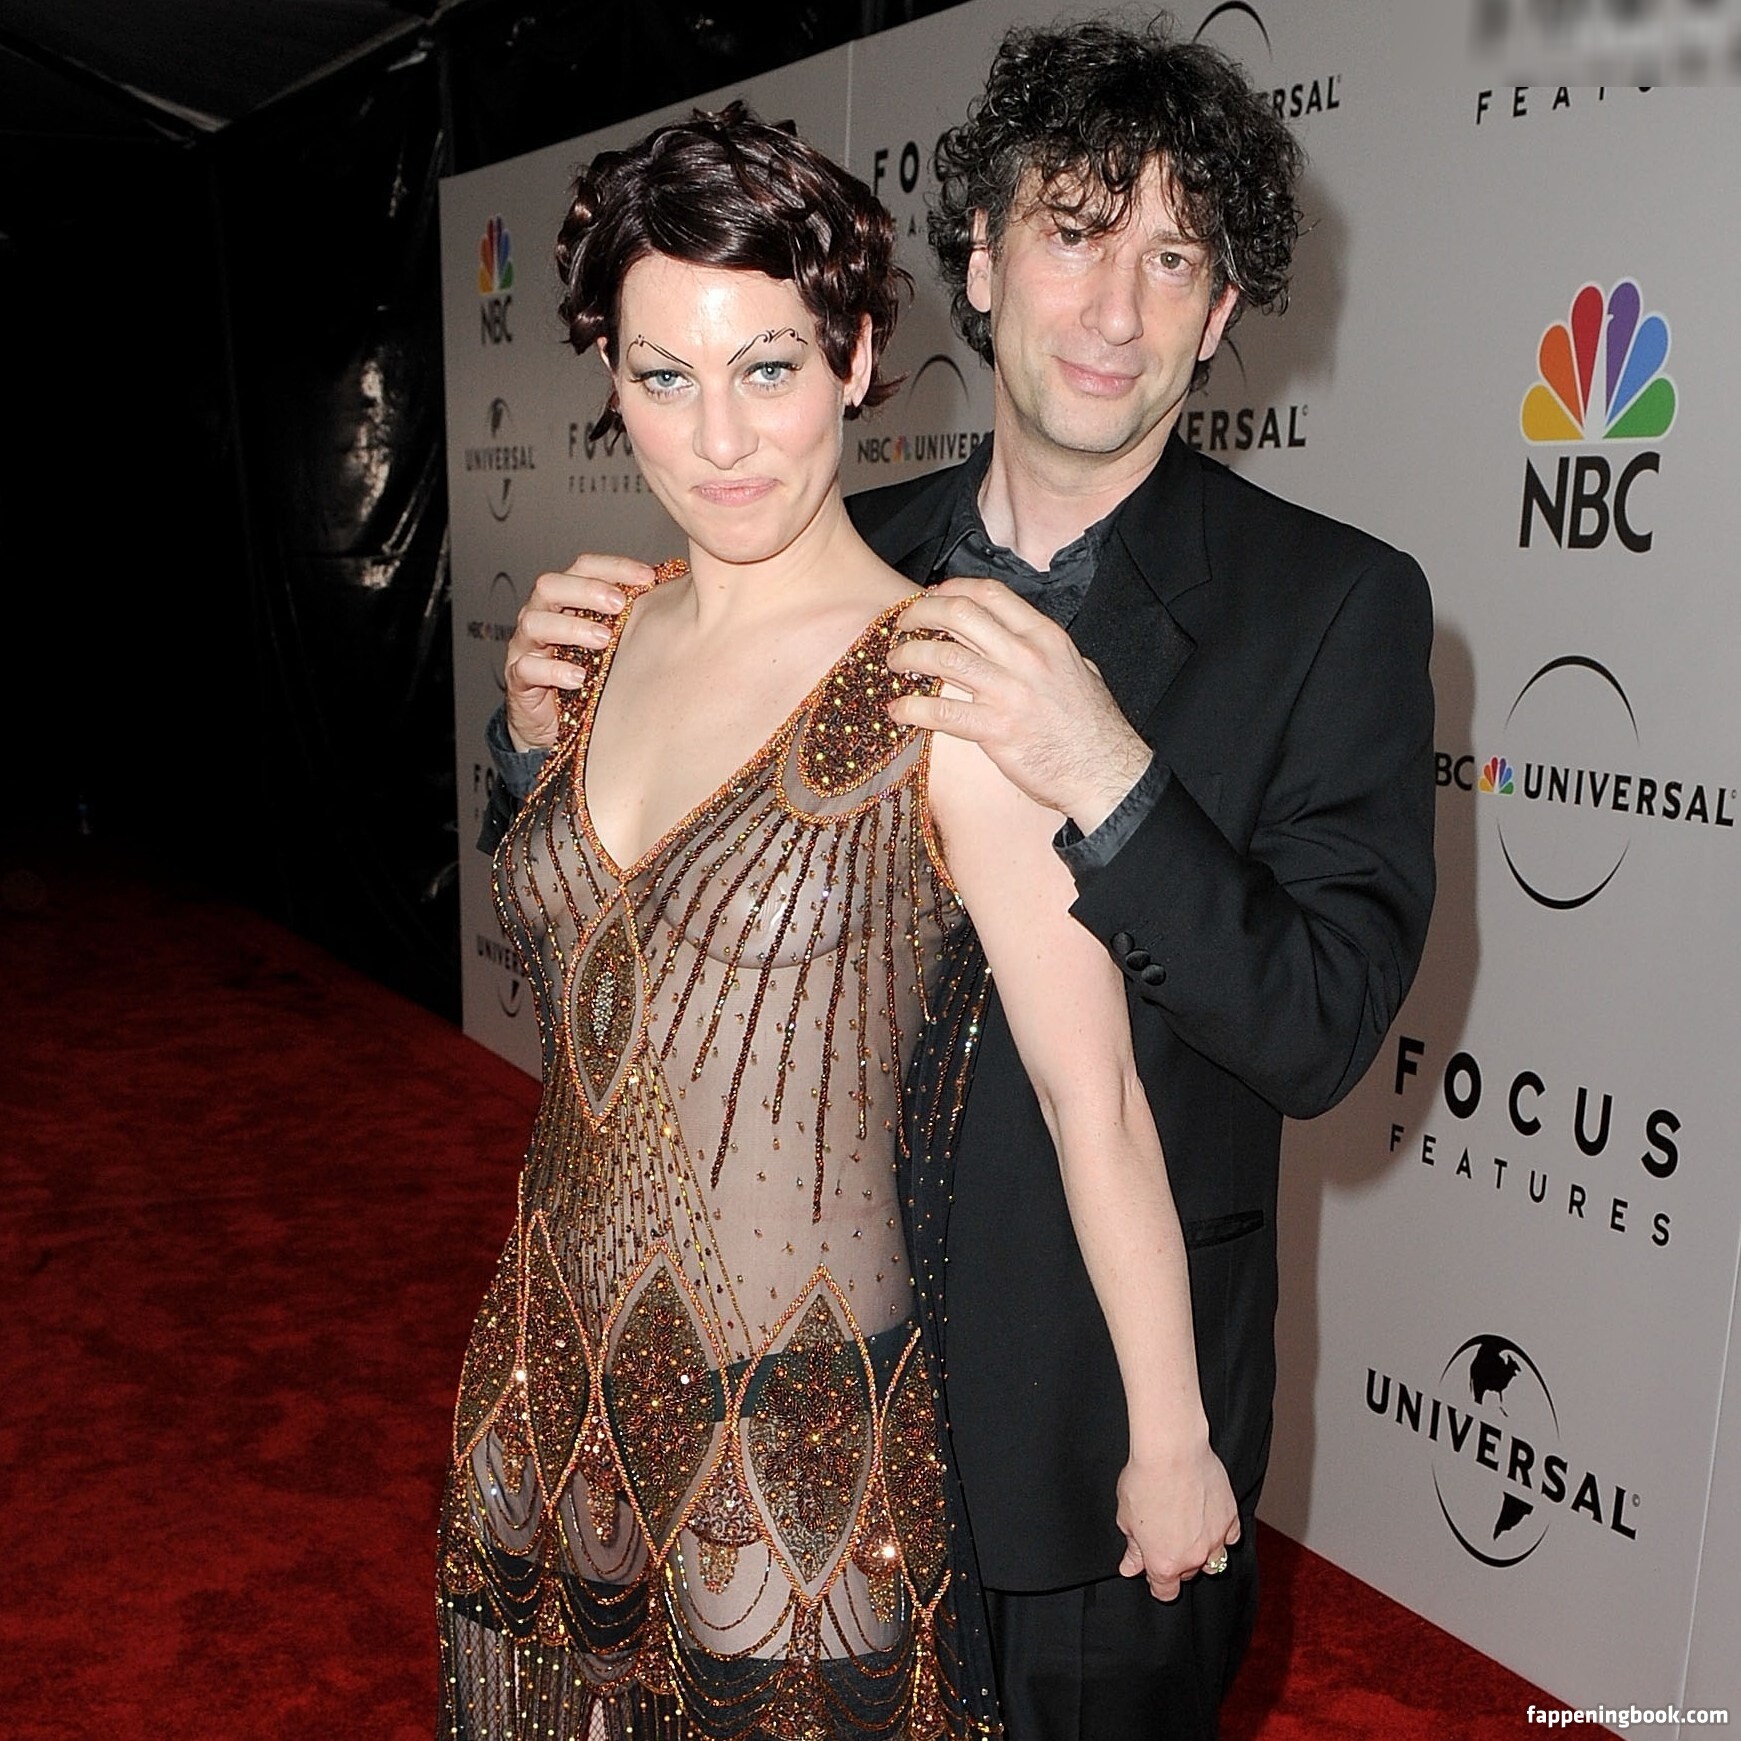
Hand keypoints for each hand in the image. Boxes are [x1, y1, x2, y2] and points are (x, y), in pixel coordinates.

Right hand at [503, 555, 649, 750]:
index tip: (647, 577)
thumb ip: (634, 616)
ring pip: (535, 623)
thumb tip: (679, 591)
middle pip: (550, 586)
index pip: (582, 567)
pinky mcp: (519, 679)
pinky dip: (554, 671)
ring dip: (572, 628)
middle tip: (619, 604)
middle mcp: (542, 615)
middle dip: (587, 591)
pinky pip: (526, 668)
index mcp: (566, 599)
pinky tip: (580, 677)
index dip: (614, 567)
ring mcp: (526, 646)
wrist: (556, 722)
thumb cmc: (591, 674)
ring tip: (604, 640)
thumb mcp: (614, 642)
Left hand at [886, 576, 1151, 832]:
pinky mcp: (995, 729)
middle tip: (900, 625)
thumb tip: (1021, 641)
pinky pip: (941, 713)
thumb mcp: (1080, 670)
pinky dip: (911, 709)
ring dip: (907, 655)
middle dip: (919, 613)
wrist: (1105, 773)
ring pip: (942, 656)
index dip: (952, 589)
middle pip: (958, 614)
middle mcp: (1025, 656)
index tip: (931, 597)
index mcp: (1045, 637)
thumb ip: (1047, 652)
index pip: (990, 594)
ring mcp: (1009, 692)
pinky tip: (897, 711)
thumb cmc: (1094, 727)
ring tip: (893, 662)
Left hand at [1114, 1438, 1240, 1602]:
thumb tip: (1131, 1567)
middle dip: (1176, 1561)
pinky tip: (1208, 1518)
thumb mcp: (1126, 1517)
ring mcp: (1215, 1539)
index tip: (1152, 1570)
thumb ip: (1133, 1548)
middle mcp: (1193, 1557)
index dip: (1157, 1583)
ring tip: (1188, 1528)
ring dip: (1202, 1552)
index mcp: (1164, 1563)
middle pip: (1188, 1574)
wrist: (1172, 1451)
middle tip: (1165, 1536)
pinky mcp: (1230, 1518)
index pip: (1165, 1592)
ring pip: (1214, 1561)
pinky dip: (1222, 1533)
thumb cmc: (1144, 1479)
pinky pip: (1231, 1537)